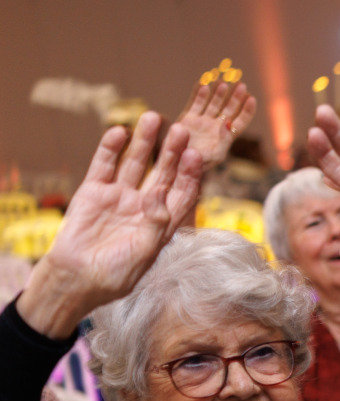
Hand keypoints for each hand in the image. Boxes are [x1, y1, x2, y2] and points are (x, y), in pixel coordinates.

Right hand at [18, 114, 202, 338]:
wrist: (76, 278)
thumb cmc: (115, 273)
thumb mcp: (144, 253)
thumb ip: (156, 223)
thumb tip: (161, 192)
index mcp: (161, 223)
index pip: (181, 194)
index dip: (189, 175)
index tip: (196, 156)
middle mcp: (143, 206)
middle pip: (162, 174)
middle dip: (172, 153)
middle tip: (181, 129)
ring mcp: (119, 197)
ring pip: (135, 163)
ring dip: (144, 142)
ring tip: (153, 118)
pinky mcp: (93, 191)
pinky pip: (104, 165)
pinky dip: (111, 148)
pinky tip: (119, 132)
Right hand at [173, 74, 256, 171]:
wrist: (178, 164)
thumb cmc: (200, 164)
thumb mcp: (216, 155)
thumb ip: (225, 139)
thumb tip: (228, 122)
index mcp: (226, 136)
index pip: (240, 121)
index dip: (246, 110)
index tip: (251, 98)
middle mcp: (216, 126)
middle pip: (229, 108)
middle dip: (235, 97)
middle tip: (241, 84)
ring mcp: (202, 121)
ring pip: (213, 103)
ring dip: (219, 93)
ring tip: (223, 82)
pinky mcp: (188, 118)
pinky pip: (195, 103)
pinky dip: (199, 94)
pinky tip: (204, 84)